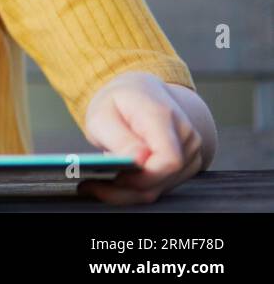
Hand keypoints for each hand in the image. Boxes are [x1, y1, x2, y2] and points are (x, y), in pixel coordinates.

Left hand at [77, 71, 207, 204]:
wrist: (140, 93)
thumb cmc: (119, 102)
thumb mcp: (103, 115)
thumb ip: (120, 139)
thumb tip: (139, 161)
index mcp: (163, 117)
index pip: (169, 160)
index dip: (143, 176)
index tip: (115, 177)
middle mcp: (185, 136)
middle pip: (162, 179)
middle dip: (126, 188)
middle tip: (92, 186)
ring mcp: (190, 153)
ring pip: (160, 188)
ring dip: (128, 190)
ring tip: (101, 179)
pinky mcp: (186, 166)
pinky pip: (161, 187)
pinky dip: (136, 189)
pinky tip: (117, 178)